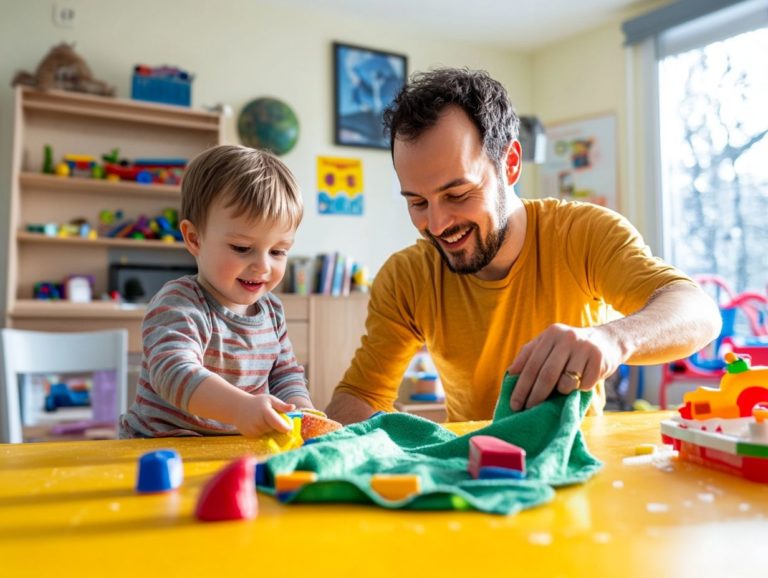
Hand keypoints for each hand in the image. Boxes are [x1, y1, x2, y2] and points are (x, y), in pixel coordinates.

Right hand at [234, 395, 295, 437]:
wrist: (238, 407)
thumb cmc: (257, 402)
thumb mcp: (270, 399)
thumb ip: (282, 405)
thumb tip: (293, 407)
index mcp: (265, 411)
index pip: (278, 424)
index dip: (286, 427)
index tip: (289, 427)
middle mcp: (258, 421)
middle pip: (274, 429)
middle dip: (276, 426)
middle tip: (272, 419)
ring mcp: (252, 429)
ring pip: (268, 433)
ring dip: (269, 429)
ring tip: (263, 420)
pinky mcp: (249, 434)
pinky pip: (261, 436)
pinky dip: (262, 432)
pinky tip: (258, 424)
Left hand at [506, 323, 623, 411]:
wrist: (609, 340)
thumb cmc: (571, 347)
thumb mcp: (551, 343)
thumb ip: (530, 354)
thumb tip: (511, 372)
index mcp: (551, 334)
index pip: (531, 364)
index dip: (521, 387)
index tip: (514, 404)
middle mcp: (567, 338)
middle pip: (547, 375)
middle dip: (535, 396)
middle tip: (528, 410)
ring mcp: (585, 348)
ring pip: (566, 383)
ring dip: (561, 391)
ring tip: (563, 389)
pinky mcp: (599, 361)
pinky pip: (583, 386)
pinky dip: (579, 389)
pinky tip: (581, 382)